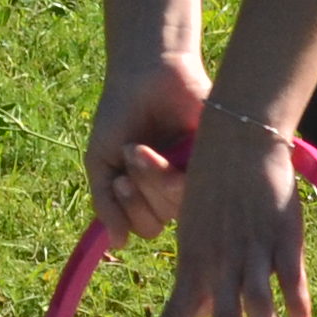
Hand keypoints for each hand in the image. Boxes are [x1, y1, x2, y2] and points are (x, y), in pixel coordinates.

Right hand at [87, 50, 207, 239]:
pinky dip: (173, 173)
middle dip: (139, 193)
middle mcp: (174, 189)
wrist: (145, 72)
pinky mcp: (214, 158)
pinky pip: (199, 185)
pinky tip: (163, 151)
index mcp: (149, 193)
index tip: (117, 180)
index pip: (144, 227)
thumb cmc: (120, 113)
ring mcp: (196, 175)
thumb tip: (117, 244)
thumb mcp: (102, 159)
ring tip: (138, 149)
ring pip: (178, 206)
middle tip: (129, 156)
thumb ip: (104, 201)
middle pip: (161, 221)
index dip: (128, 212)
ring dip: (152, 180)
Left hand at [141, 113, 305, 316]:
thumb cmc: (212, 184)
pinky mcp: (282, 237)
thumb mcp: (194, 227)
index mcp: (193, 261)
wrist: (237, 140)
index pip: (174, 313)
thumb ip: (201, 270)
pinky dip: (296, 300)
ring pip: (260, 306)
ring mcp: (253, 251)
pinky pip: (290, 276)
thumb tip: (204, 306)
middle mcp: (221, 263)